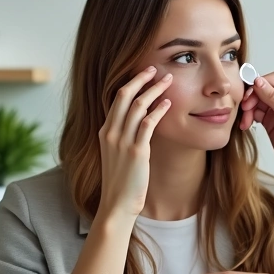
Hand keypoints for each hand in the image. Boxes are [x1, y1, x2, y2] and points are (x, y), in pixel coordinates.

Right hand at [96, 67, 172, 221]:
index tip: (144, 73)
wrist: (117, 205)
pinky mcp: (136, 152)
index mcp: (105, 131)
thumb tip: (140, 122)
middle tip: (155, 68)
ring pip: (137, 106)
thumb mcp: (117, 154)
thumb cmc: (121, 182)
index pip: (116, 98)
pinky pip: (147, 124)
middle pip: (124, 95)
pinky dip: (158, 111)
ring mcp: (122, 141)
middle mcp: (110, 132)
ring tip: (168, 80)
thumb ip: (124, 136)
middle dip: (140, 78)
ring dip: (154, 90)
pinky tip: (168, 103)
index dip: (131, 83)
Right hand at [240, 70, 273, 179]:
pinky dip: (248, 117)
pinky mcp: (270, 121)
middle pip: (266, 88)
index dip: (265, 80)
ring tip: (245, 120)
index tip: (253, 89)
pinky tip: (246, 124)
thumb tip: (259, 82)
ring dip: (249, 108)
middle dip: (254, 96)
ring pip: (258, 101)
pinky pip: (255, 113)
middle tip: (245, 106)